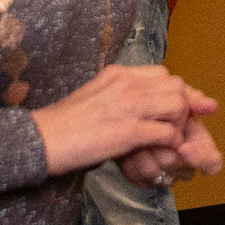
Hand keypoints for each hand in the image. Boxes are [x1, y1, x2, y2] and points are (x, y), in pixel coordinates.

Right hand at [30, 64, 215, 176]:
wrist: (42, 138)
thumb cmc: (64, 123)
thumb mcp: (94, 94)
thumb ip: (117, 93)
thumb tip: (138, 101)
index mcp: (117, 73)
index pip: (162, 74)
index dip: (175, 91)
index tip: (180, 107)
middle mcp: (126, 84)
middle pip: (175, 85)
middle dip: (182, 106)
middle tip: (176, 126)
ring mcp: (128, 106)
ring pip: (177, 104)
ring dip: (178, 124)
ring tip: (168, 138)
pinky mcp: (129, 132)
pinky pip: (167, 133)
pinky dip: (170, 143)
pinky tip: (163, 150)